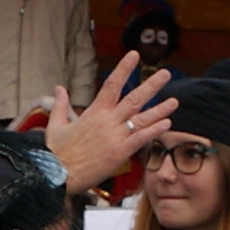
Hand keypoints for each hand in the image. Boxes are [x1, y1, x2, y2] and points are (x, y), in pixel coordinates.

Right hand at [44, 57, 178, 195]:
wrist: (56, 174)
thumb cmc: (55, 152)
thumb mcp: (55, 124)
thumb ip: (61, 105)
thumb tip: (59, 88)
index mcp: (93, 112)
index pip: (112, 84)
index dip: (124, 69)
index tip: (135, 55)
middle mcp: (107, 121)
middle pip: (133, 98)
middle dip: (151, 85)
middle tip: (166, 74)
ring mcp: (114, 136)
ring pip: (141, 118)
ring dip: (160, 109)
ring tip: (175, 101)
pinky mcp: (118, 153)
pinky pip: (140, 139)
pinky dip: (153, 131)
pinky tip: (166, 124)